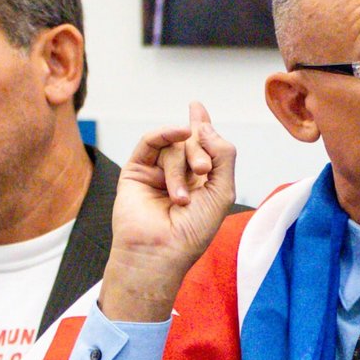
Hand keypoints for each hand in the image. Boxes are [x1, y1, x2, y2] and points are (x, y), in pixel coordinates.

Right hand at [101, 102, 235, 321]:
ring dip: (181, 166)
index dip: (201, 126)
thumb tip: (205, 125)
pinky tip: (178, 132)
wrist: (160, 251)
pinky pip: (150, 142)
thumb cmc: (192, 231)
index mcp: (201, 181)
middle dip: (201, 152)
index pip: (202, 146)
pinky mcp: (136, 171)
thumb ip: (223, 155)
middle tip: (202, 171)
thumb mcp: (222, 191)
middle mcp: (178, 174)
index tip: (197, 107)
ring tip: (181, 197)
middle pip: (193, 143)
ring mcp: (156, 172)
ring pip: (174, 146)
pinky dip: (165, 134)